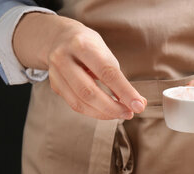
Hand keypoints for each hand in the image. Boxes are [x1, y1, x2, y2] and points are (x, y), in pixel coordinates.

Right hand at [13, 13, 145, 119]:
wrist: (59, 38)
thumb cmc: (88, 46)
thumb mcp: (104, 54)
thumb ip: (119, 78)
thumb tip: (137, 103)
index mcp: (81, 44)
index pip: (106, 72)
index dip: (124, 92)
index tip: (138, 105)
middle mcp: (64, 58)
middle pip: (89, 92)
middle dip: (112, 108)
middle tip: (129, 113)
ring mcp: (56, 73)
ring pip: (80, 102)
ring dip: (104, 113)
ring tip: (120, 113)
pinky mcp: (55, 86)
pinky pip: (75, 105)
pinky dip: (94, 112)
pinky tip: (105, 111)